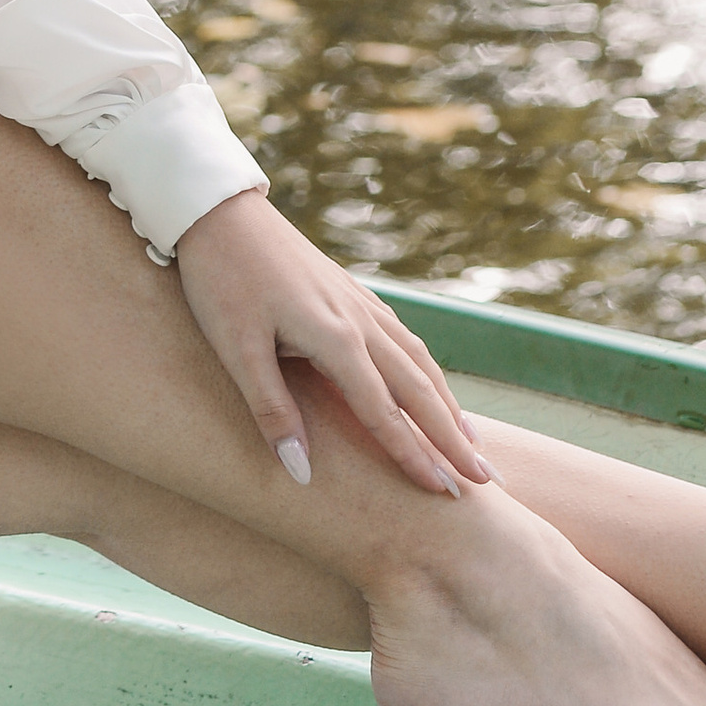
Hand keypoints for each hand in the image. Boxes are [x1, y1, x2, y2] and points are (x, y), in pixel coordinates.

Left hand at [170, 187, 493, 496]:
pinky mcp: (351, 291)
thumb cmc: (222, 279)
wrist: (218, 210)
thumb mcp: (235, 349)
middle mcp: (359, 320)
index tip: (446, 495)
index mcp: (335, 338)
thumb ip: (272, 411)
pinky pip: (403, 338)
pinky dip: (427, 369)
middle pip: (418, 388)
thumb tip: (302, 473)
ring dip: (448, 404)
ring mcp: (359, 302)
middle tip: (487, 481)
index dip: (415, 456)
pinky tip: (431, 383)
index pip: (384, 411)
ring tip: (473, 444)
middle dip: (454, 438)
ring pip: (418, 360)